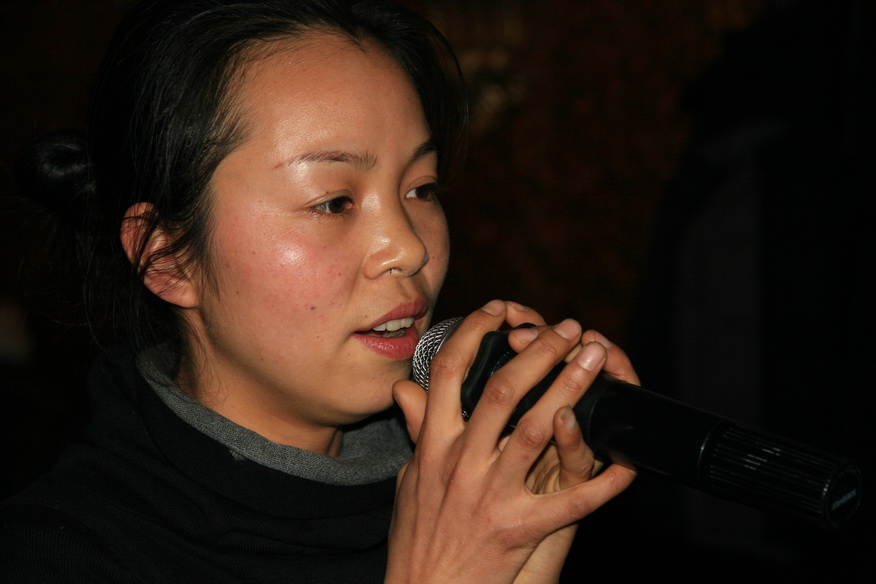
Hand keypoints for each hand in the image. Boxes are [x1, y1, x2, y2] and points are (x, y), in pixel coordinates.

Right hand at [388, 300, 636, 582]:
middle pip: (503, 389)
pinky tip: (628, 462)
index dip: (474, 333)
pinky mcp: (521, 529)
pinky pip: (571, 501)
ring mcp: (492, 495)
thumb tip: (403, 389)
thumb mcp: (408, 479)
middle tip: (569, 329)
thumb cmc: (418, 538)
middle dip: (540, 350)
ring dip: (571, 387)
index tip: (497, 310)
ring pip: (537, 428)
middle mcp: (462, 463)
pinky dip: (605, 481)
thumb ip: (415, 430)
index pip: (448, 372)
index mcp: (433, 446)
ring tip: (597, 359)